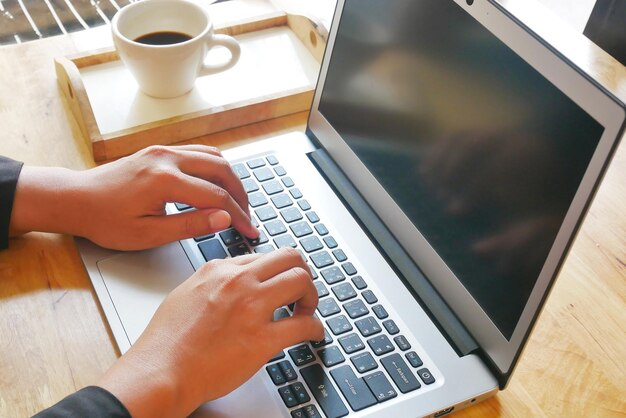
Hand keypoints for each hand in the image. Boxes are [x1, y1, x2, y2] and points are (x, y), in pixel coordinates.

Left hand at [10, 144, 257, 249]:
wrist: (76, 199)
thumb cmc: (105, 220)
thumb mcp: (148, 234)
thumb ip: (190, 226)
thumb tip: (224, 219)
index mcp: (165, 181)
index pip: (217, 198)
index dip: (239, 217)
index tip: (250, 231)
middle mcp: (168, 158)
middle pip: (222, 170)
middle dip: (241, 195)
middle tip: (247, 216)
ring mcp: (164, 150)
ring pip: (213, 156)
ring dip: (230, 179)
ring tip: (236, 202)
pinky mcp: (160, 150)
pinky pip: (199, 152)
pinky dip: (215, 168)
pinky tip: (217, 185)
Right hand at [96, 248, 323, 417]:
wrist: (160, 371)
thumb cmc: (166, 341)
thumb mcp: (185, 294)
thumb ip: (212, 283)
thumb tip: (231, 282)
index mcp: (219, 270)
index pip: (262, 257)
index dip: (277, 271)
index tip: (281, 282)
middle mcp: (238, 282)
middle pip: (289, 258)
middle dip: (302, 273)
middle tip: (301, 292)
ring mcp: (251, 308)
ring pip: (301, 281)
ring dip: (311, 296)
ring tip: (307, 311)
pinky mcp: (262, 339)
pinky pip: (303, 325)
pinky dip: (315, 328)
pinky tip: (313, 334)